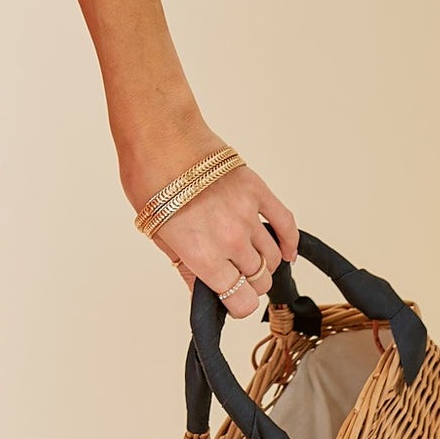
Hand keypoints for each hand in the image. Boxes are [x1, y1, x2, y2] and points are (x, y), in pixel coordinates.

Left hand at [122, 121, 298, 317]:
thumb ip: (185, 266)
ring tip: (248, 257)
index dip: (235, 304)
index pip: (240, 301)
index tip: (229, 297)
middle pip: (259, 280)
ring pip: (273, 257)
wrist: (160, 135)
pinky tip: (286, 251)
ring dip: (263, 263)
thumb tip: (202, 289)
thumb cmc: (150, 180)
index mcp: (202, 255)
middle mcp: (230, 239)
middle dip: (248, 282)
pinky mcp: (257, 190)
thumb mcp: (158, 233)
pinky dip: (289, 241)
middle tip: (233, 273)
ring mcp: (247, 214)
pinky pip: (286, 223)